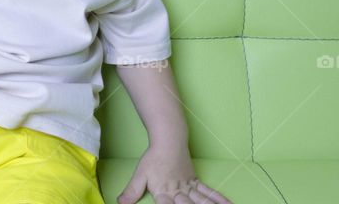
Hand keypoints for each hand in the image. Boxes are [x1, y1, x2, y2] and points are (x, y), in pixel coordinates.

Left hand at [117, 143, 232, 203]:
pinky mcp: (196, 181)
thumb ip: (132, 191)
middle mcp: (179, 192)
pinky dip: (219, 199)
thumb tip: (119, 203)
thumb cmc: (153, 159)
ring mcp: (189, 186)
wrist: (168, 141)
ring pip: (202, 201)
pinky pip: (209, 192)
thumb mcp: (140, 175)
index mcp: (164, 193)